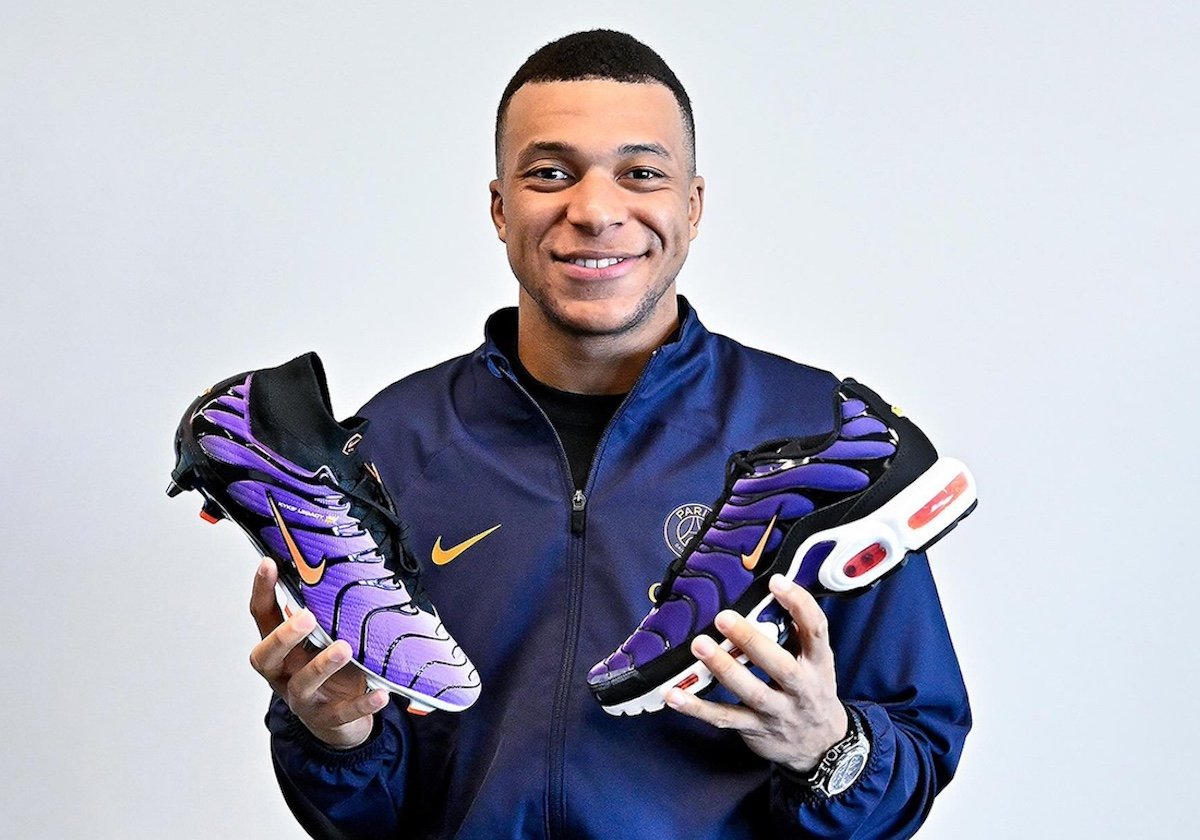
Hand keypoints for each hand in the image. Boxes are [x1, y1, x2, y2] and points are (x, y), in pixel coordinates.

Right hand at [248, 558, 388, 748]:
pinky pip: (344, 714)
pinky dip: (362, 704)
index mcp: (282, 649)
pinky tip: (380, 693)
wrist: (341, 723)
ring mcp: (305, 700)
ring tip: (343, 648)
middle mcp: (285, 674)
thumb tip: (343, 567)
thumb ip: (328, 612)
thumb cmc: (332, 671)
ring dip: (321, 666)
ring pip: (302, 685)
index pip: (263, 618)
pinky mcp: (330, 719)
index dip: (262, 592)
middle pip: (266, 657)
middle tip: (306, 617)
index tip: (268, 563)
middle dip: (283, 636)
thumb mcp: (325, 638)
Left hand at [665, 574, 847, 772]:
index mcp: (818, 664)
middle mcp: (800, 688)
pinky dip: (697, 708)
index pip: (816, 630)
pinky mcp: (754, 729)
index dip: (799, 604)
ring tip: (698, 645)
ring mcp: (777, 712)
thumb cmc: (812, 691)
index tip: (776, 581)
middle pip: (779, 665)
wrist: (821, 746)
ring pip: (749, 692)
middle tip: (724, 617)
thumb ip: (797, 631)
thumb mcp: (816, 661)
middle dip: (751, 641)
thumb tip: (769, 592)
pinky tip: (674, 694)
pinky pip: (723, 718)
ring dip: (722, 668)